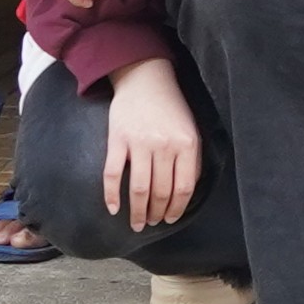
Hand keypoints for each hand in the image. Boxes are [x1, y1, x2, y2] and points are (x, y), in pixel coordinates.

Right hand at [101, 54, 203, 231]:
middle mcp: (164, 146)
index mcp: (186, 144)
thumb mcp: (190, 130)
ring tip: (137, 223)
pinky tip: (113, 208)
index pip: (184, 187)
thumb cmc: (171, 107)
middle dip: (156, 213)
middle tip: (151, 223)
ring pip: (139, 188)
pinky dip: (112, 195)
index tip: (170, 219)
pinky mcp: (118, 140)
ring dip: (138, 211)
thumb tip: (186, 190)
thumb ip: (191, 159)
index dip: (177, 208)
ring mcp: (139, 143)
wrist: (145, 79)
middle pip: (161, 191)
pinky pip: (113, 174)